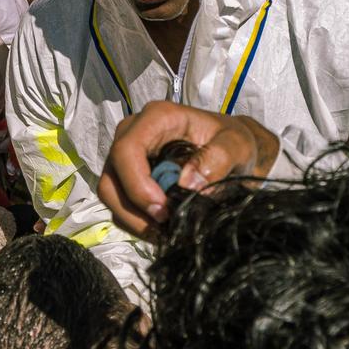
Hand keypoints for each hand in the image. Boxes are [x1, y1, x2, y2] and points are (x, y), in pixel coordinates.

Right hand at [96, 101, 279, 236]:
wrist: (232, 151)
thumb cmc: (233, 142)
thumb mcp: (238, 144)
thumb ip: (220, 158)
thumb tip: (187, 183)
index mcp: (157, 118)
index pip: (127, 150)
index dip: (137, 184)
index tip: (163, 211)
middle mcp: (133, 133)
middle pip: (111, 176)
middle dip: (134, 209)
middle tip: (167, 226)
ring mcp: (127, 157)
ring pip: (111, 194)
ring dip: (135, 220)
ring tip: (167, 230)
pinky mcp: (128, 178)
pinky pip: (120, 205)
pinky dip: (138, 223)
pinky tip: (164, 228)